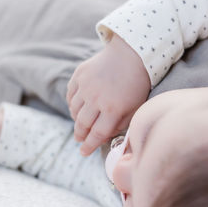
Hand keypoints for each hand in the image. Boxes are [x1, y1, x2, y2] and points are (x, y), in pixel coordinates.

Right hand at [67, 34, 150, 155]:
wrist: (131, 54)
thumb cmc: (136, 83)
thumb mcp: (135, 107)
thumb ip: (120, 124)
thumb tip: (105, 136)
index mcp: (113, 109)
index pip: (96, 134)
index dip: (89, 146)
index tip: (83, 152)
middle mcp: (96, 99)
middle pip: (82, 124)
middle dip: (80, 135)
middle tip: (79, 139)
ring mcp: (86, 86)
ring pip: (74, 110)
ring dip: (76, 120)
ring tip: (81, 123)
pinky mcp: (80, 75)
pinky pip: (70, 95)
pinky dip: (72, 103)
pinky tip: (78, 106)